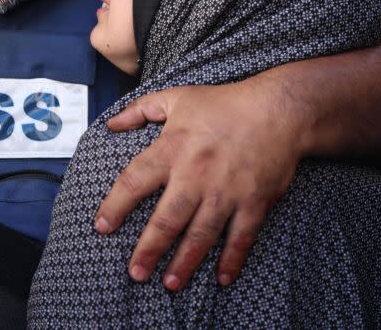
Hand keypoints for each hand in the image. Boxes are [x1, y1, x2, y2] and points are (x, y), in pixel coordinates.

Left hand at [95, 81, 299, 289]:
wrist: (278, 110)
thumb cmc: (224, 103)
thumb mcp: (176, 97)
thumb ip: (140, 110)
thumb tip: (110, 124)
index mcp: (172, 148)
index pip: (135, 180)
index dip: (116, 205)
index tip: (102, 226)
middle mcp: (196, 174)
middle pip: (167, 218)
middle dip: (149, 248)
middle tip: (135, 273)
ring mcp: (226, 191)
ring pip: (201, 234)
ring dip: (185, 261)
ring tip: (170, 284)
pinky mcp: (254, 201)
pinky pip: (241, 236)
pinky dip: (232, 258)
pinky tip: (222, 278)